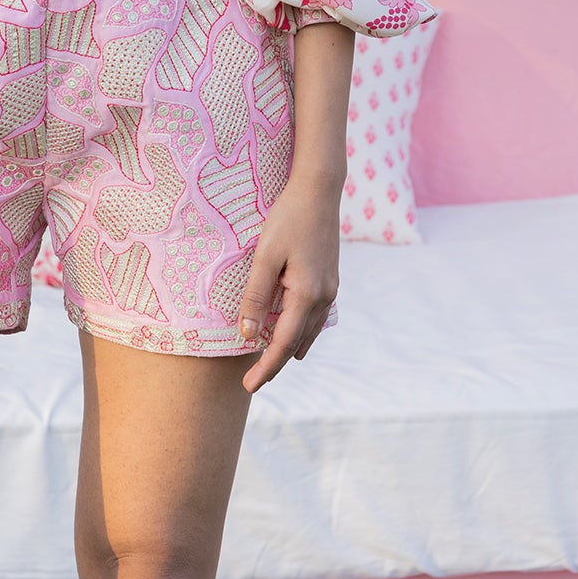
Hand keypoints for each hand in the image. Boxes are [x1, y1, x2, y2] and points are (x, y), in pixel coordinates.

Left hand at [237, 178, 340, 393]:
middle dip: (275, 362)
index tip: (248, 387)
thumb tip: (247, 334)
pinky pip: (316, 317)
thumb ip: (256, 296)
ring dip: (288, 348)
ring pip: (308, 332)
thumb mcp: (265, 256)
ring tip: (267, 363)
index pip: (282, 343)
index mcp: (307, 295)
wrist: (319, 192)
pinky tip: (292, 335)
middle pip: (296, 342)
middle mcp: (323, 298)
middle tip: (252, 381)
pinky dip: (301, 331)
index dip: (265, 367)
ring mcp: (330, 290)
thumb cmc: (288, 218)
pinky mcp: (330, 280)